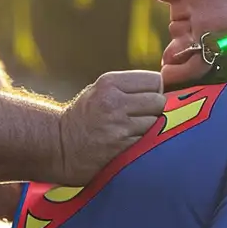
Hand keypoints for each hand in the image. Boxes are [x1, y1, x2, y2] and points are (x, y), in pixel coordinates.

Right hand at [52, 69, 167, 182]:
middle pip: (159, 100)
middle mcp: (114, 102)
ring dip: (151, 128)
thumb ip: (129, 87)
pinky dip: (145, 142)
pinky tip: (129, 142)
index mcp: (109, 83)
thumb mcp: (100, 91)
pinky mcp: (123, 147)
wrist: (60, 146)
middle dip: (155, 109)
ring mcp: (119, 126)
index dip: (154, 90)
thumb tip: (166, 86)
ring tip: (132, 130)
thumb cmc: (85, 117)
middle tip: (139, 116)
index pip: (154, 80)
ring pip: (157, 121)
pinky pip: (150, 140)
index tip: (144, 99)